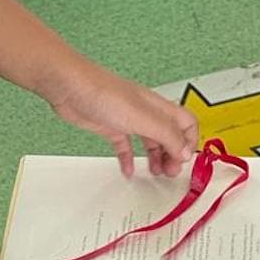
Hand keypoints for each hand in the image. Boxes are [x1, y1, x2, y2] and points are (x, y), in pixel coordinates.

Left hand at [47, 60, 198, 177]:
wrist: (69, 88)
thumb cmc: (103, 93)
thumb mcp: (143, 118)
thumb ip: (167, 135)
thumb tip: (185, 151)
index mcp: (159, 107)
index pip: (186, 122)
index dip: (190, 142)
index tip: (183, 160)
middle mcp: (146, 112)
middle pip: (170, 135)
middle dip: (174, 154)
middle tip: (169, 172)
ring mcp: (128, 119)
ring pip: (150, 141)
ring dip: (156, 158)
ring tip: (156, 172)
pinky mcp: (110, 126)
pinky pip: (125, 146)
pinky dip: (129, 159)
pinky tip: (128, 170)